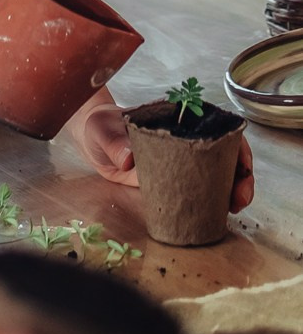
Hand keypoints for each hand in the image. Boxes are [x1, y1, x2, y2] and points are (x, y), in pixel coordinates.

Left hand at [68, 98, 255, 211]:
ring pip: (216, 174)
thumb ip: (115, 144)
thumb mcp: (105, 132)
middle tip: (240, 199)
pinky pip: (197, 190)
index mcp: (179, 120)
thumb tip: (127, 160)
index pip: (219, 129)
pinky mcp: (173, 180)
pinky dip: (209, 201)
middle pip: (225, 154)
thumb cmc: (100, 126)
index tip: (242, 167)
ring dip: (230, 190)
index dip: (237, 147)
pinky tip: (216, 213)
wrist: (90, 139)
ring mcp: (182, 160)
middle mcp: (187, 139)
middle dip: (240, 176)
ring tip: (233, 209)